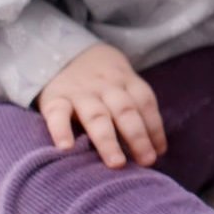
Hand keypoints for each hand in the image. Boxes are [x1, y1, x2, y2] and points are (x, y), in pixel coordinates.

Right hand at [36, 43, 166, 169]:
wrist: (62, 51)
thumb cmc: (101, 79)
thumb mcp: (121, 82)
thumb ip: (135, 109)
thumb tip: (157, 149)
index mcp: (125, 81)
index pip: (145, 103)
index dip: (154, 128)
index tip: (159, 153)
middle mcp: (105, 86)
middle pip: (124, 111)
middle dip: (137, 137)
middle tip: (147, 161)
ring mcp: (79, 92)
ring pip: (96, 116)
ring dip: (108, 140)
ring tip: (117, 163)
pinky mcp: (54, 99)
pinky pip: (57, 115)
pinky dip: (61, 131)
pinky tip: (66, 148)